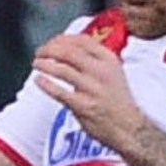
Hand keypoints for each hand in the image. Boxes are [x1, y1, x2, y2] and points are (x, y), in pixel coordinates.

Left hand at [28, 29, 148, 150]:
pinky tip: (38, 80)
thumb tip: (68, 48)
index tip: (52, 41)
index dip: (62, 39)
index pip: (83, 41)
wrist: (128, 126)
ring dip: (44, 64)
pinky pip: (58, 92)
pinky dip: (45, 84)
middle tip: (40, 52)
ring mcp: (92, 89)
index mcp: (109, 60)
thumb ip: (94, 59)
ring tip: (37, 63)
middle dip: (50, 49)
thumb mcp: (113, 72)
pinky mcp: (83, 105)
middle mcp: (101, 72)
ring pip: (62, 69)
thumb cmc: (117, 100)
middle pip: (69, 52)